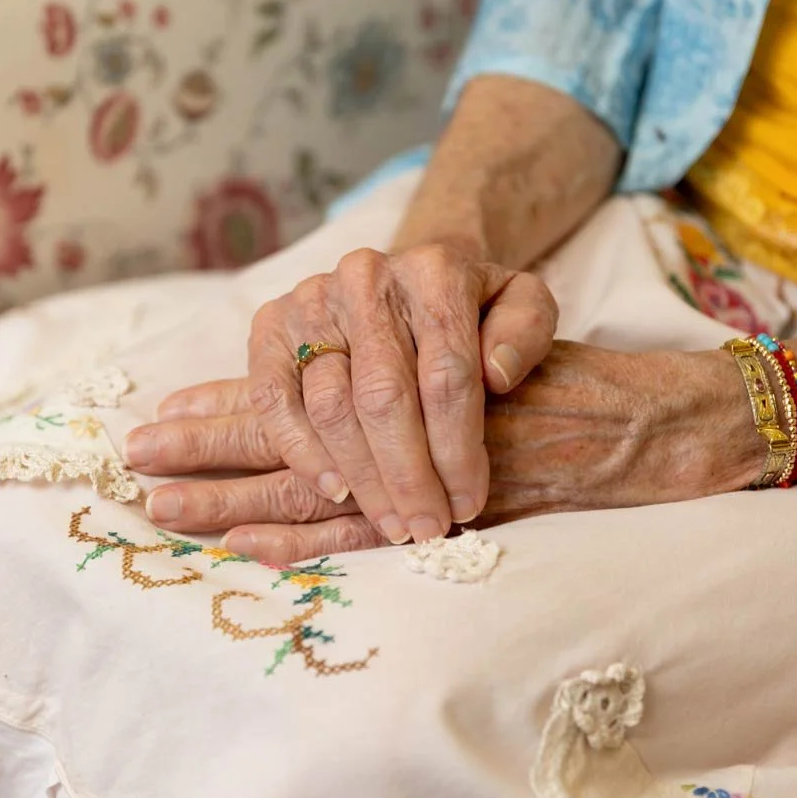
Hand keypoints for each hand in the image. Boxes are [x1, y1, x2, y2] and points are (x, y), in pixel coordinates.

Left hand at [128, 342, 762, 563]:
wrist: (643, 418)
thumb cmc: (558, 387)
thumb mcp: (474, 353)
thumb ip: (395, 373)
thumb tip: (317, 403)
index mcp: (399, 362)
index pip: (295, 387)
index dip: (227, 406)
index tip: (161, 421)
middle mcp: (403, 403)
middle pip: (288, 428)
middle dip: (209, 447)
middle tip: (138, 463)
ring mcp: (422, 454)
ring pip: (312, 473)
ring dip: (232, 491)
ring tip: (164, 506)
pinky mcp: (450, 495)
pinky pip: (365, 521)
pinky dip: (301, 534)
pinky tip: (248, 547)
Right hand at [130, 244, 557, 548]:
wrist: (410, 279)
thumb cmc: (472, 308)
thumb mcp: (522, 305)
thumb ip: (525, 331)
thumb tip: (497, 375)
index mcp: (435, 270)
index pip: (446, 373)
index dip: (458, 450)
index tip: (468, 504)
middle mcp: (367, 277)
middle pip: (384, 396)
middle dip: (408, 476)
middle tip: (426, 527)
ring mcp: (312, 300)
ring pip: (330, 403)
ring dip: (361, 476)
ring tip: (390, 521)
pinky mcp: (271, 326)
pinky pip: (274, 399)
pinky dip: (301, 451)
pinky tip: (334, 489)